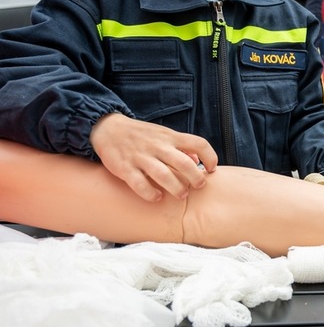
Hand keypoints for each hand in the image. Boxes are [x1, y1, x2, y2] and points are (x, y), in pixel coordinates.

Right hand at [90, 112, 217, 201]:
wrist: (108, 128)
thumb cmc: (141, 135)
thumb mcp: (164, 135)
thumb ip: (182, 147)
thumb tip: (198, 162)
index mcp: (170, 137)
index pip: (199, 143)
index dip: (210, 157)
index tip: (211, 169)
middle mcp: (158, 146)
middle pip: (185, 164)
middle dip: (196, 178)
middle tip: (199, 186)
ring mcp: (141, 157)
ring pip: (164, 175)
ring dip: (177, 188)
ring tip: (182, 195)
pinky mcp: (125, 168)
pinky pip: (140, 184)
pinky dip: (150, 193)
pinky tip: (157, 197)